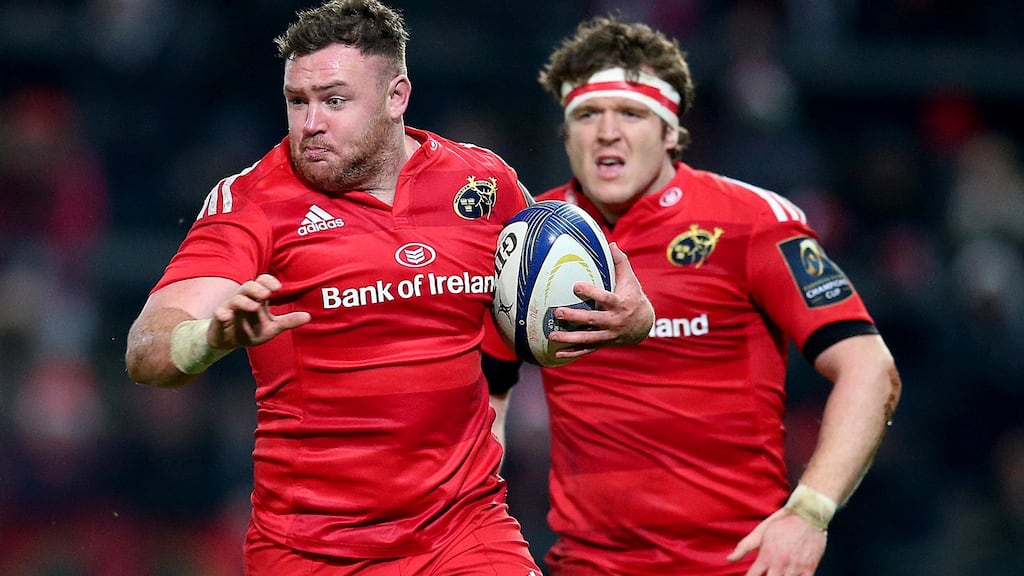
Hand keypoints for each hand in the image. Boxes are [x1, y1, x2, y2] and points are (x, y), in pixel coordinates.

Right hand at [209, 273, 310, 348]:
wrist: (228, 342)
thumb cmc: (250, 330)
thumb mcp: (272, 327)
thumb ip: (288, 321)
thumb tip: (308, 316)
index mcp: (257, 298)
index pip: (262, 281)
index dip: (269, 281)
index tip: (278, 288)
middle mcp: (244, 299)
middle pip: (248, 286)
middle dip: (257, 288)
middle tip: (266, 294)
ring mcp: (230, 308)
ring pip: (235, 298)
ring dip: (244, 301)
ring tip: (254, 306)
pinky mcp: (220, 319)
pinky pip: (220, 314)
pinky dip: (223, 314)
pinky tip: (227, 316)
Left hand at [548, 243, 654, 358]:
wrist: (643, 325)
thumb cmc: (633, 297)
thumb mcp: (631, 279)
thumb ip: (620, 262)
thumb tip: (610, 243)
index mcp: (620, 304)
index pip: (605, 298)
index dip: (591, 292)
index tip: (576, 286)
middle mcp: (614, 321)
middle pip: (593, 320)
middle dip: (574, 317)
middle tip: (557, 312)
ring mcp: (608, 335)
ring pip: (587, 338)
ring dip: (569, 338)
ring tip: (552, 335)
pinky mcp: (603, 344)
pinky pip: (586, 350)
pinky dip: (572, 352)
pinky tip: (557, 353)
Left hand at [728, 508, 827, 575]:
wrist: (808, 515)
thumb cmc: (783, 523)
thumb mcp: (760, 533)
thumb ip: (744, 547)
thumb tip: (729, 559)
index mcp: (766, 556)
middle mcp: (779, 564)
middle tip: (765, 575)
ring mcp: (795, 567)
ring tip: (777, 575)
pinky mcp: (810, 568)